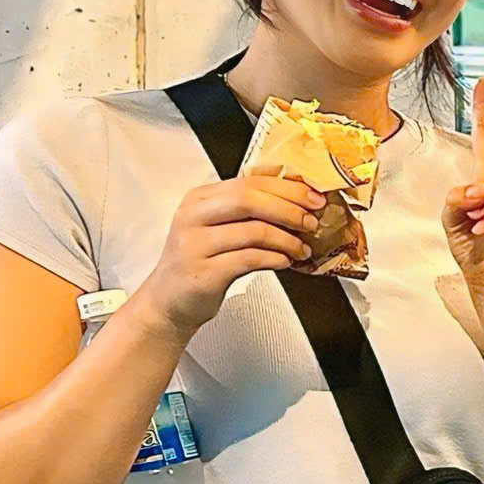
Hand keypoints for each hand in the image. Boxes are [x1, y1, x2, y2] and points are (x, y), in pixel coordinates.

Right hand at [130, 175, 320, 336]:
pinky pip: (250, 259)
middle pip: (249, 200)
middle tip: (312, 222)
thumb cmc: (201, 262)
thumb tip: (299, 203)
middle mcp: (192, 217)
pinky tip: (285, 262)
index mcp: (199, 199)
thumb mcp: (219, 228)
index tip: (313, 198)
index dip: (287, 189)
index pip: (248, 182)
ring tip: (301, 249)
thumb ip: (249, 213)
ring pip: (254, 231)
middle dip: (290, 210)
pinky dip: (275, 259)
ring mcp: (194, 245)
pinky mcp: (204, 273)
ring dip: (288, 240)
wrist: (170, 300)